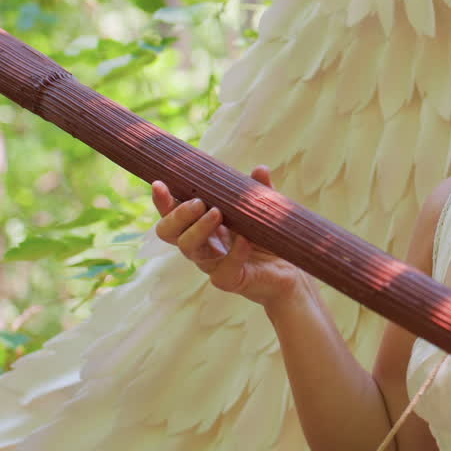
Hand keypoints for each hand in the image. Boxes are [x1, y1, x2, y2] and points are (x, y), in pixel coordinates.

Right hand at [152, 166, 307, 309]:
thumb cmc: (268, 238)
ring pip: (189, 250)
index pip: (172, 214)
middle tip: (199, 203)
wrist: (290, 269)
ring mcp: (212, 265)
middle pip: (169, 233)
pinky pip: (223, 270)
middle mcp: (201, 245)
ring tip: (217, 213)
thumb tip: (260, 169)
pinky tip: (244, 240)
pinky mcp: (230, 280)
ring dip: (199, 229)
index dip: (163, 202)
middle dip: (178, 215)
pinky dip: (234, 253)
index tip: (160, 184)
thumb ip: (258, 191)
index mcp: (202, 226)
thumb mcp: (262, 210)